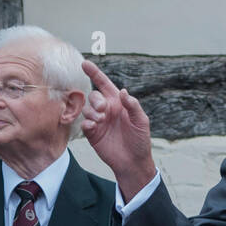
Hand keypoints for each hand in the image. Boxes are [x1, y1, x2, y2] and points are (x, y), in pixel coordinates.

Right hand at [80, 60, 156, 197]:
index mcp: (118, 103)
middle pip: (94, 96)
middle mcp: (107, 110)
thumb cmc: (140, 140)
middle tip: (103, 111)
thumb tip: (123, 92)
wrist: (133, 162)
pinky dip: (87, 123)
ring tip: (100, 121)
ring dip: (91, 112)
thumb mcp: (141, 121)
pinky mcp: (92, 134)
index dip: (94, 73)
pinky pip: (84, 124)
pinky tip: (93, 127)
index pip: (104, 84)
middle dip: (96, 100)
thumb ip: (133, 105)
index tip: (85, 64)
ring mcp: (98, 122)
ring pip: (87, 109)